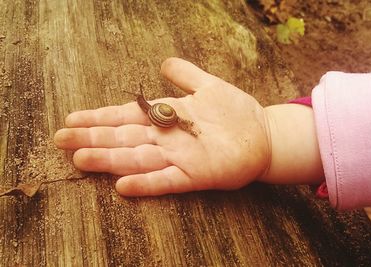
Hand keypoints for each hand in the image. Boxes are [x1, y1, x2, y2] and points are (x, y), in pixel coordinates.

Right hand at [54, 58, 270, 195]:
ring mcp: (180, 157)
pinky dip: (146, 184)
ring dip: (110, 159)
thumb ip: (185, 74)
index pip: (126, 116)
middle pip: (124, 137)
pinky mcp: (196, 174)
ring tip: (81, 158)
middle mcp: (167, 139)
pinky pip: (167, 181)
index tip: (72, 117)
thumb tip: (163, 62)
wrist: (264, 136)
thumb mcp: (208, 85)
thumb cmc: (234, 113)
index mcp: (166, 117)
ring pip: (138, 158)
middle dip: (92, 137)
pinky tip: (123, 187)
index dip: (99, 117)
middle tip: (61, 139)